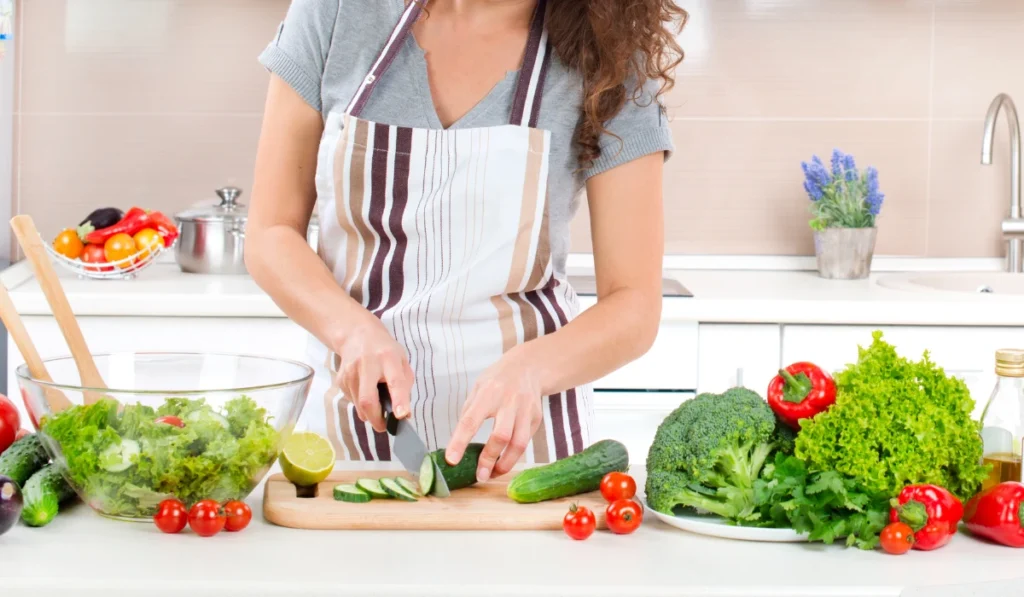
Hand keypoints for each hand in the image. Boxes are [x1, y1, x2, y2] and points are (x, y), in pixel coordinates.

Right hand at [334, 314, 413, 432]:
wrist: (357, 335)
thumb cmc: (385, 351)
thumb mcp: (402, 362)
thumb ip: (405, 386)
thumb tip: (403, 415)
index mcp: (389, 358)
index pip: (395, 381)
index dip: (399, 400)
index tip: (402, 415)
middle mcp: (367, 364)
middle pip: (368, 399)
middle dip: (376, 419)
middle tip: (384, 426)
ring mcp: (350, 373)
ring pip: (359, 405)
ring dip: (370, 413)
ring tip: (377, 402)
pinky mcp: (340, 380)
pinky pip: (352, 402)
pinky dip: (361, 405)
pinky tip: (366, 391)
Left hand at [446, 349, 542, 481]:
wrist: (530, 366)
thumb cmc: (498, 379)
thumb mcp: (478, 387)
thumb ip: (469, 412)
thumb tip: (457, 442)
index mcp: (488, 392)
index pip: (471, 420)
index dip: (460, 442)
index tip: (452, 460)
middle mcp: (509, 401)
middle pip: (501, 435)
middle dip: (489, 458)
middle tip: (479, 476)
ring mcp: (526, 410)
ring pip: (519, 443)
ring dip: (505, 464)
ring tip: (493, 474)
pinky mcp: (537, 418)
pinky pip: (526, 442)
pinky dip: (514, 456)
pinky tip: (504, 462)